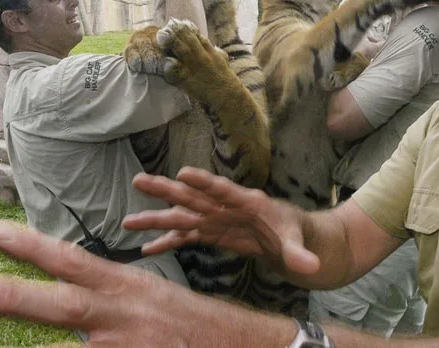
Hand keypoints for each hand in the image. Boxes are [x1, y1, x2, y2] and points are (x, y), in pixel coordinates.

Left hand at [0, 220, 237, 346]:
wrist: (239, 347)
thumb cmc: (187, 321)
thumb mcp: (146, 296)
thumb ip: (103, 292)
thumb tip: (62, 285)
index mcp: (126, 288)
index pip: (75, 260)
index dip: (33, 246)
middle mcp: (122, 317)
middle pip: (60, 305)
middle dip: (9, 296)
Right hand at [123, 167, 320, 274]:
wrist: (288, 238)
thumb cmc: (294, 232)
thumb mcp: (298, 241)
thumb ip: (298, 253)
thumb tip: (310, 265)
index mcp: (247, 202)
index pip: (223, 189)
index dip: (203, 181)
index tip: (182, 173)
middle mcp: (225, 207)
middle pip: (193, 197)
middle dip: (166, 190)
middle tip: (139, 181)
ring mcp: (215, 220)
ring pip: (182, 216)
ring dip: (156, 218)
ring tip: (128, 222)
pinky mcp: (211, 233)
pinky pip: (185, 237)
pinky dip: (167, 242)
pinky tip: (146, 249)